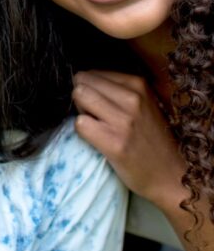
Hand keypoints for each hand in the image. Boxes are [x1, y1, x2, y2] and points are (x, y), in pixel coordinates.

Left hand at [73, 70, 185, 208]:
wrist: (172, 176)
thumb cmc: (151, 138)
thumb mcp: (143, 103)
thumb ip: (118, 88)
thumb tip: (82, 79)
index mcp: (138, 84)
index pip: (92, 73)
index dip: (90, 88)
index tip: (101, 104)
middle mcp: (132, 99)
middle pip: (82, 81)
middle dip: (82, 97)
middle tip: (95, 115)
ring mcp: (124, 121)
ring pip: (79, 96)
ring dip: (81, 111)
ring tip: (96, 125)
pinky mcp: (115, 144)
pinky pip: (80, 123)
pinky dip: (82, 130)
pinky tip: (97, 139)